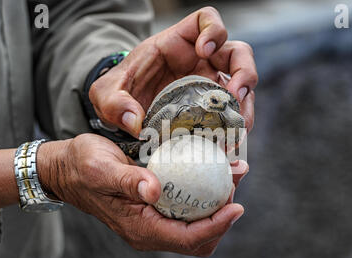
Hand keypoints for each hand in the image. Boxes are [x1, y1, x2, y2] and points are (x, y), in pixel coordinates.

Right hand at [38, 134, 246, 256]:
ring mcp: (154, 221)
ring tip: (231, 174)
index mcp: (140, 228)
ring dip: (218, 205)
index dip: (217, 225)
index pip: (188, 238)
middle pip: (199, 238)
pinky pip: (188, 211)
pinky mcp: (156, 208)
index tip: (236, 205)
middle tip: (234, 182)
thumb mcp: (101, 168)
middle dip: (224, 216)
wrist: (68, 169)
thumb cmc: (82, 166)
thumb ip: (128, 181)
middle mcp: (150, 230)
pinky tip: (211, 172)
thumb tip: (155, 191)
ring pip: (197, 225)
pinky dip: (205, 196)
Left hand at [89, 6, 257, 137]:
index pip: (206, 20)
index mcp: (178, 43)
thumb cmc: (120, 91)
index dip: (214, 30)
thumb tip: (135, 122)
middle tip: (234, 95)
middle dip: (244, 72)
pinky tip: (228, 142)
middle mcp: (202, 61)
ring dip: (245, 106)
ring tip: (238, 128)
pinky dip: (235, 127)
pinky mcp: (212, 108)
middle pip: (238, 54)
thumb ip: (114, 102)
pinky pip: (233, 113)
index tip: (205, 51)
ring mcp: (210, 84)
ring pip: (243, 86)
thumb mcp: (106, 94)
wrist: (124, 112)